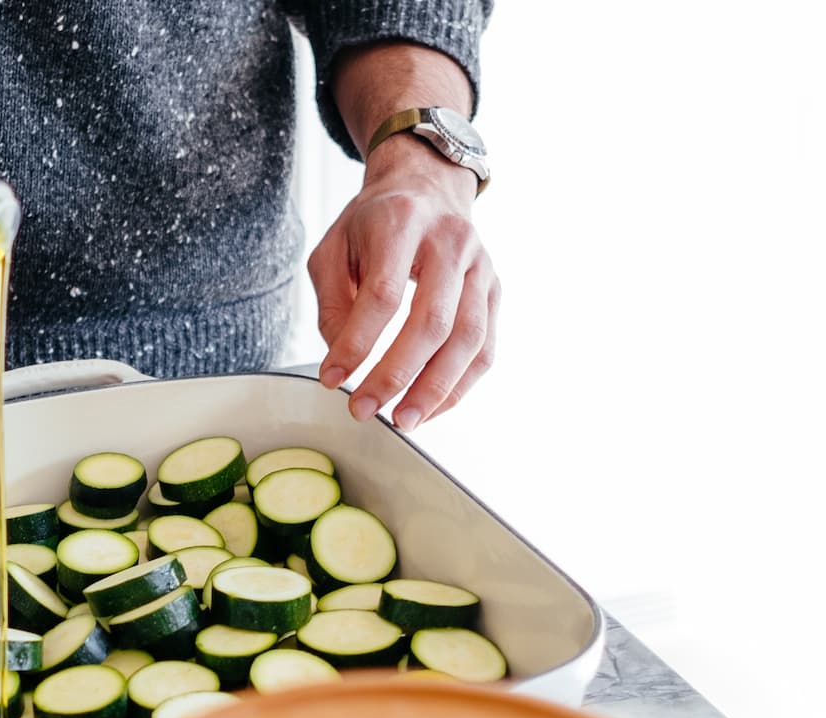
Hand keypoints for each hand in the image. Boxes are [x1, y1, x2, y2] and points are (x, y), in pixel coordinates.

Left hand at [308, 135, 498, 430]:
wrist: (427, 188)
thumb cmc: (373, 224)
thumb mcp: (333, 249)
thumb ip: (332, 303)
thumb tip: (344, 360)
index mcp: (402, 223)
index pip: (383, 294)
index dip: (356, 342)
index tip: (331, 378)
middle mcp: (450, 242)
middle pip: (431, 320)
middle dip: (396, 374)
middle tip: (364, 410)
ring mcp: (480, 267)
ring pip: (467, 338)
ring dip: (435, 388)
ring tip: (403, 420)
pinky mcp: (494, 291)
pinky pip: (485, 347)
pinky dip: (459, 385)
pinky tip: (430, 408)